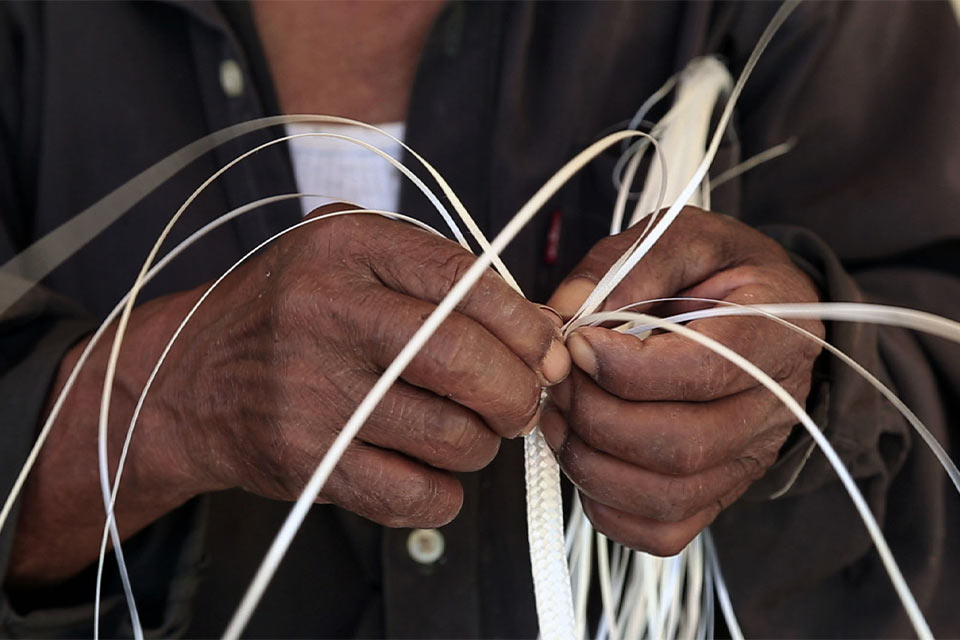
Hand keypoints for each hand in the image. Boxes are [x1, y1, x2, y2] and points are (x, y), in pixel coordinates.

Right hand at [162, 206, 569, 526]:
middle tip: (523, 402)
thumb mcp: (350, 257)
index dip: (525, 324)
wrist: (188, 379)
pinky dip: (444, 492)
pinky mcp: (306, 461)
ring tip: (468, 430)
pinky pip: (415, 494)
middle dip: (518, 392)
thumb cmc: (291, 312)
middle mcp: (325, 313)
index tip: (547, 350)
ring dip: (483, 443)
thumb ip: (440, 276)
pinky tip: (430, 469)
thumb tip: (542, 328)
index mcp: (344, 246)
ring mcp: (311, 392)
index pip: (464, 281)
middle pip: (463, 361)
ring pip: (451, 435)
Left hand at [541, 207, 822, 554]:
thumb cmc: (713, 273)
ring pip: (666, 495)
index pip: (702, 370)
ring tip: (560, 414)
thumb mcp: (680, 238)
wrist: (757, 317)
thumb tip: (564, 316)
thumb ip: (625, 267)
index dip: (624, 366)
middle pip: (681, 444)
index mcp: (778, 332)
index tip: (576, 342)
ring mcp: (749, 460)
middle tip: (559, 379)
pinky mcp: (717, 494)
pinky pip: (662, 530)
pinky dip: (606, 505)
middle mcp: (775, 407)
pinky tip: (583, 454)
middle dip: (596, 415)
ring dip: (589, 460)